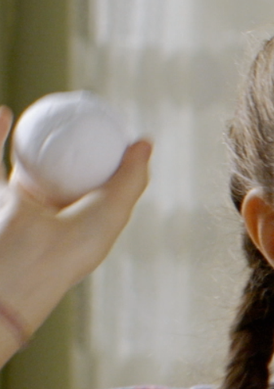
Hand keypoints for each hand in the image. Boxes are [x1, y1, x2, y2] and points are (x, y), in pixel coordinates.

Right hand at [0, 106, 150, 362]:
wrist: (8, 281)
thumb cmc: (64, 253)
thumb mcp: (107, 216)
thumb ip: (128, 181)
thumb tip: (145, 142)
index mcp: (82, 220)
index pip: (100, 180)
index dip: (107, 154)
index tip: (111, 123)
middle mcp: (50, 211)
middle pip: (65, 167)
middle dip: (71, 140)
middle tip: (78, 108)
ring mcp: (20, 203)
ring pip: (31, 160)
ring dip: (36, 135)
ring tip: (49, 107)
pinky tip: (7, 111)